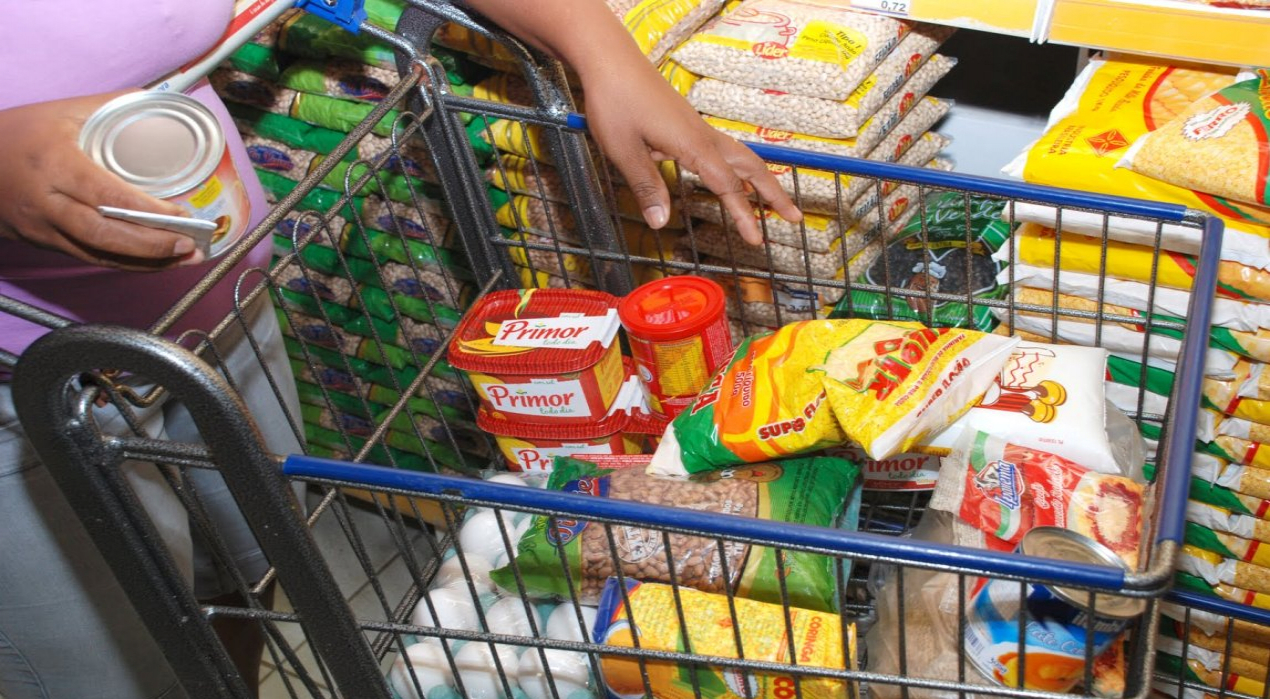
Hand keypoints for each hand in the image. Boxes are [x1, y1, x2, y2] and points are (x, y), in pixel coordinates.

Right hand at [0, 92, 205, 269]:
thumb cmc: (17, 133)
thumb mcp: (61, 112)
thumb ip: (109, 108)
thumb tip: (156, 103)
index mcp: (54, 163)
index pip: (106, 194)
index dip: (146, 210)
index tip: (181, 213)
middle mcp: (46, 201)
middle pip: (103, 234)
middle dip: (152, 245)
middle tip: (191, 245)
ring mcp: (41, 227)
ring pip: (97, 254)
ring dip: (145, 262)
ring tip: (185, 258)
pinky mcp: (42, 242)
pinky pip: (88, 258)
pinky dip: (124, 264)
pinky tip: (155, 262)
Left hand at [463, 0, 802, 245]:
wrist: (612, 62)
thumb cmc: (616, 103)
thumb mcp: (625, 151)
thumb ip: (647, 187)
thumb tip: (660, 223)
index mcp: (693, 145)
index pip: (728, 185)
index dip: (743, 215)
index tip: (755, 240)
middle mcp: (704, 136)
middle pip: (750, 167)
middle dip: (773, 194)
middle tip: (794, 217)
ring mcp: (699, 128)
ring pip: (742, 156)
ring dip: (761, 180)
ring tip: (775, 202)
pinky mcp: (690, 125)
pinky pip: (725, 150)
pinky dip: (740, 168)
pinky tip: (734, 180)